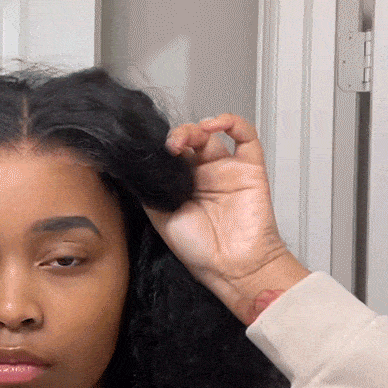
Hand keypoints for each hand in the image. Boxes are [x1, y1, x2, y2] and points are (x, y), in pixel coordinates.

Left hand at [142, 114, 309, 323]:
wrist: (231, 265)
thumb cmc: (200, 250)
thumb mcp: (160, 219)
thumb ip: (150, 192)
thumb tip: (137, 170)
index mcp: (183, 187)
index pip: (171, 154)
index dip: (162, 148)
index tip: (154, 153)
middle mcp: (204, 176)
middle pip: (190, 140)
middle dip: (177, 135)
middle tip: (170, 146)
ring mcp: (227, 170)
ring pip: (212, 133)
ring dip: (196, 128)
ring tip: (185, 139)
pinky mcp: (250, 168)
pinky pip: (246, 134)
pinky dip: (230, 121)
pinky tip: (214, 125)